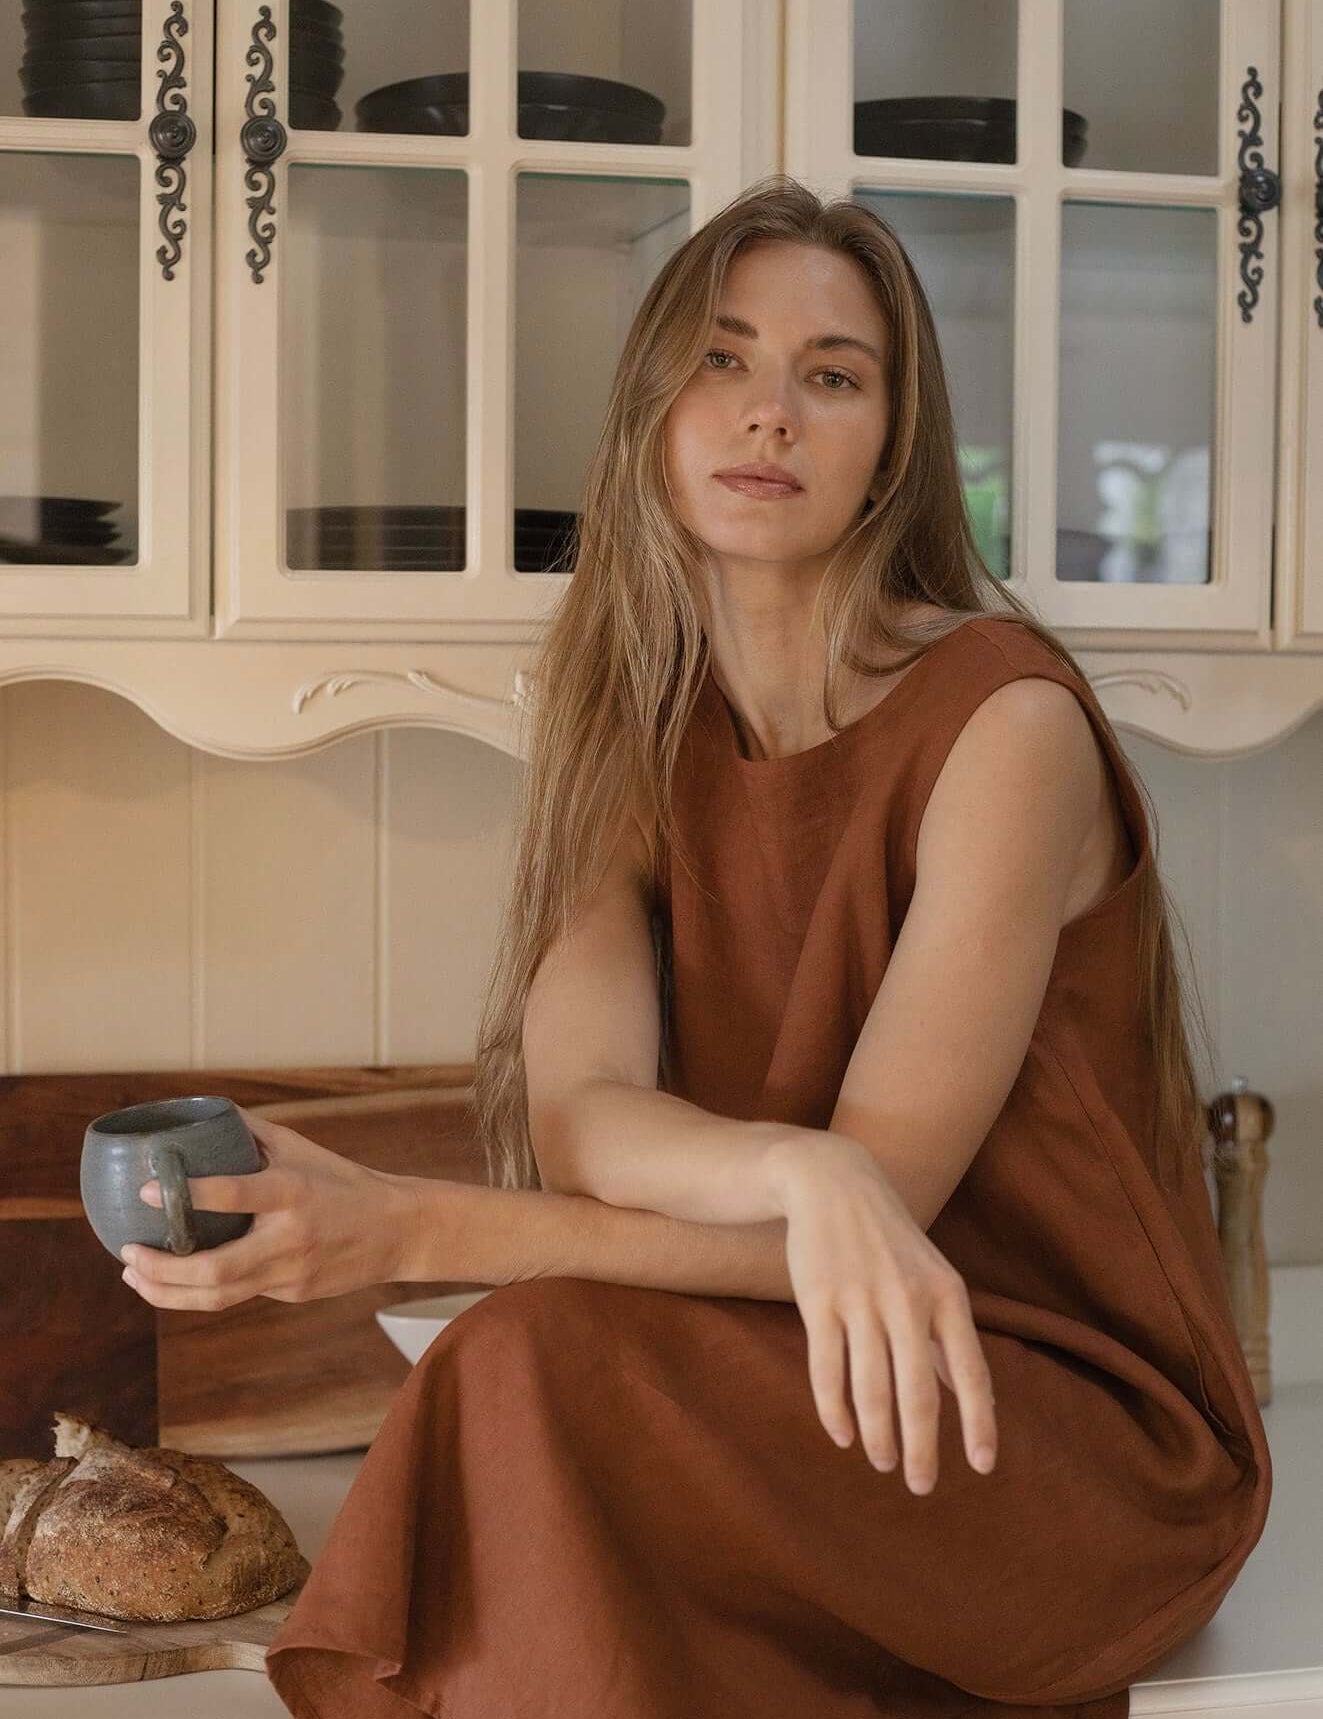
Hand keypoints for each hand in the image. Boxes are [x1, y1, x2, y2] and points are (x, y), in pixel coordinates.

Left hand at [118, 1107, 418, 1311]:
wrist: (395, 1230)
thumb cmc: (343, 1181)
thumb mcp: (302, 1149)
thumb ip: (253, 1134)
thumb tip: (205, 1112)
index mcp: (291, 1192)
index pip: (233, 1194)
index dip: (186, 1195)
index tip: (146, 1190)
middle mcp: (289, 1237)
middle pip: (214, 1269)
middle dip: (161, 1269)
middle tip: (127, 1253)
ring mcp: (290, 1272)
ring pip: (218, 1296)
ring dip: (167, 1292)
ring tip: (135, 1277)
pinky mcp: (291, 1294)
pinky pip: (238, 1295)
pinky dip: (199, 1290)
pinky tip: (174, 1280)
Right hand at [767, 1130, 997, 1493]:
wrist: (833, 1184)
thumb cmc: (890, 1241)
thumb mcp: (932, 1278)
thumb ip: (945, 1337)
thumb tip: (964, 1396)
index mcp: (947, 1296)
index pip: (970, 1373)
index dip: (979, 1424)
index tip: (982, 1467)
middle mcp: (908, 1300)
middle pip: (917, 1394)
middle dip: (920, 1449)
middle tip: (920, 1486)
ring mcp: (861, 1300)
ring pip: (870, 1389)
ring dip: (878, 1436)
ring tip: (883, 1462)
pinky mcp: (818, 1300)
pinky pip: (827, 1370)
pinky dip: (834, 1411)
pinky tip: (843, 1436)